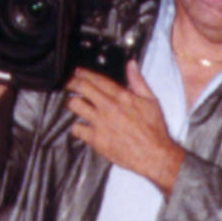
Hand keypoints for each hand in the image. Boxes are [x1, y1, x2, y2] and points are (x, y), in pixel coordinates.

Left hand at [66, 60, 184, 196]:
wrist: (153, 154)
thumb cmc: (153, 131)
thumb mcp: (150, 100)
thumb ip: (138, 81)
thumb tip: (131, 65)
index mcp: (121, 96)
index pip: (97, 79)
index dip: (84, 73)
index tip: (77, 72)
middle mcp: (108, 107)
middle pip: (82, 87)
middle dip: (71, 82)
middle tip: (68, 83)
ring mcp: (100, 123)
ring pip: (75, 105)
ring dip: (71, 102)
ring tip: (72, 103)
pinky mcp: (95, 139)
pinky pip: (76, 129)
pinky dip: (75, 127)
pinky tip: (79, 127)